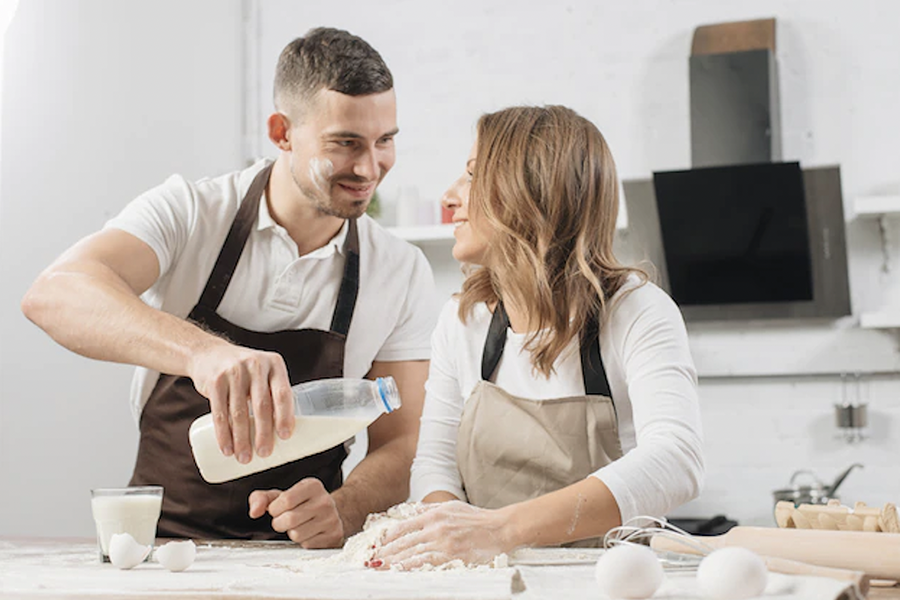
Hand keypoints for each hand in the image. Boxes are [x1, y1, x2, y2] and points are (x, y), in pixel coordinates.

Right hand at [188, 340, 293, 462]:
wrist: (209, 353)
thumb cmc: (245, 371)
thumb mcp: (263, 372)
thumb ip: (274, 393)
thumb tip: (288, 432)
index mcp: (274, 364)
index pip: (283, 393)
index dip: (285, 416)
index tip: (286, 437)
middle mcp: (256, 365)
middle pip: (262, 405)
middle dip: (263, 433)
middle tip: (264, 453)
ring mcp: (234, 372)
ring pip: (239, 412)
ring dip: (242, 439)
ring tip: (245, 457)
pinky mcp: (215, 381)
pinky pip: (219, 412)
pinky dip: (223, 434)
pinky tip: (227, 449)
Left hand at [248, 478, 344, 547]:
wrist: (331, 514)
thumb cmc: (302, 504)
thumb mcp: (282, 496)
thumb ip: (262, 499)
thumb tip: (254, 511)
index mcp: (312, 486)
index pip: (286, 500)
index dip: (275, 509)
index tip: (278, 509)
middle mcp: (325, 500)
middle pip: (289, 519)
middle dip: (280, 523)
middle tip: (285, 520)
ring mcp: (331, 519)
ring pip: (297, 535)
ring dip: (292, 533)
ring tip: (299, 526)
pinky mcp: (334, 535)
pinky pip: (307, 545)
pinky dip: (303, 541)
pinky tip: (309, 533)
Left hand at [373, 501, 513, 569]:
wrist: (500, 528)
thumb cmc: (477, 519)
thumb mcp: (452, 507)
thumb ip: (429, 510)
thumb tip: (411, 512)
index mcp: (434, 514)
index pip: (403, 527)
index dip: (387, 538)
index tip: (376, 545)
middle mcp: (436, 527)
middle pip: (403, 542)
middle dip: (385, 551)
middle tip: (369, 559)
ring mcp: (443, 542)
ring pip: (411, 553)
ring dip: (392, 562)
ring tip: (378, 567)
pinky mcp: (451, 556)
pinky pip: (425, 563)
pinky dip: (410, 567)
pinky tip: (399, 571)